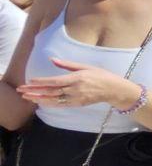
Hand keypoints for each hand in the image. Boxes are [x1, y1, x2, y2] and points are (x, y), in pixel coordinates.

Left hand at [18, 58, 138, 109]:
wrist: (114, 90)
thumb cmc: (101, 75)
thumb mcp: (86, 66)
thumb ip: (68, 64)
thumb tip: (52, 60)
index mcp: (77, 78)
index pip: (55, 81)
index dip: (42, 82)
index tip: (30, 81)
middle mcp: (75, 89)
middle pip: (51, 91)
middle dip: (35, 91)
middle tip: (22, 90)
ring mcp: (76, 98)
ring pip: (54, 100)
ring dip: (39, 99)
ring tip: (27, 97)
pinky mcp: (77, 104)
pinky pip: (60, 105)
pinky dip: (49, 104)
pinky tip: (40, 102)